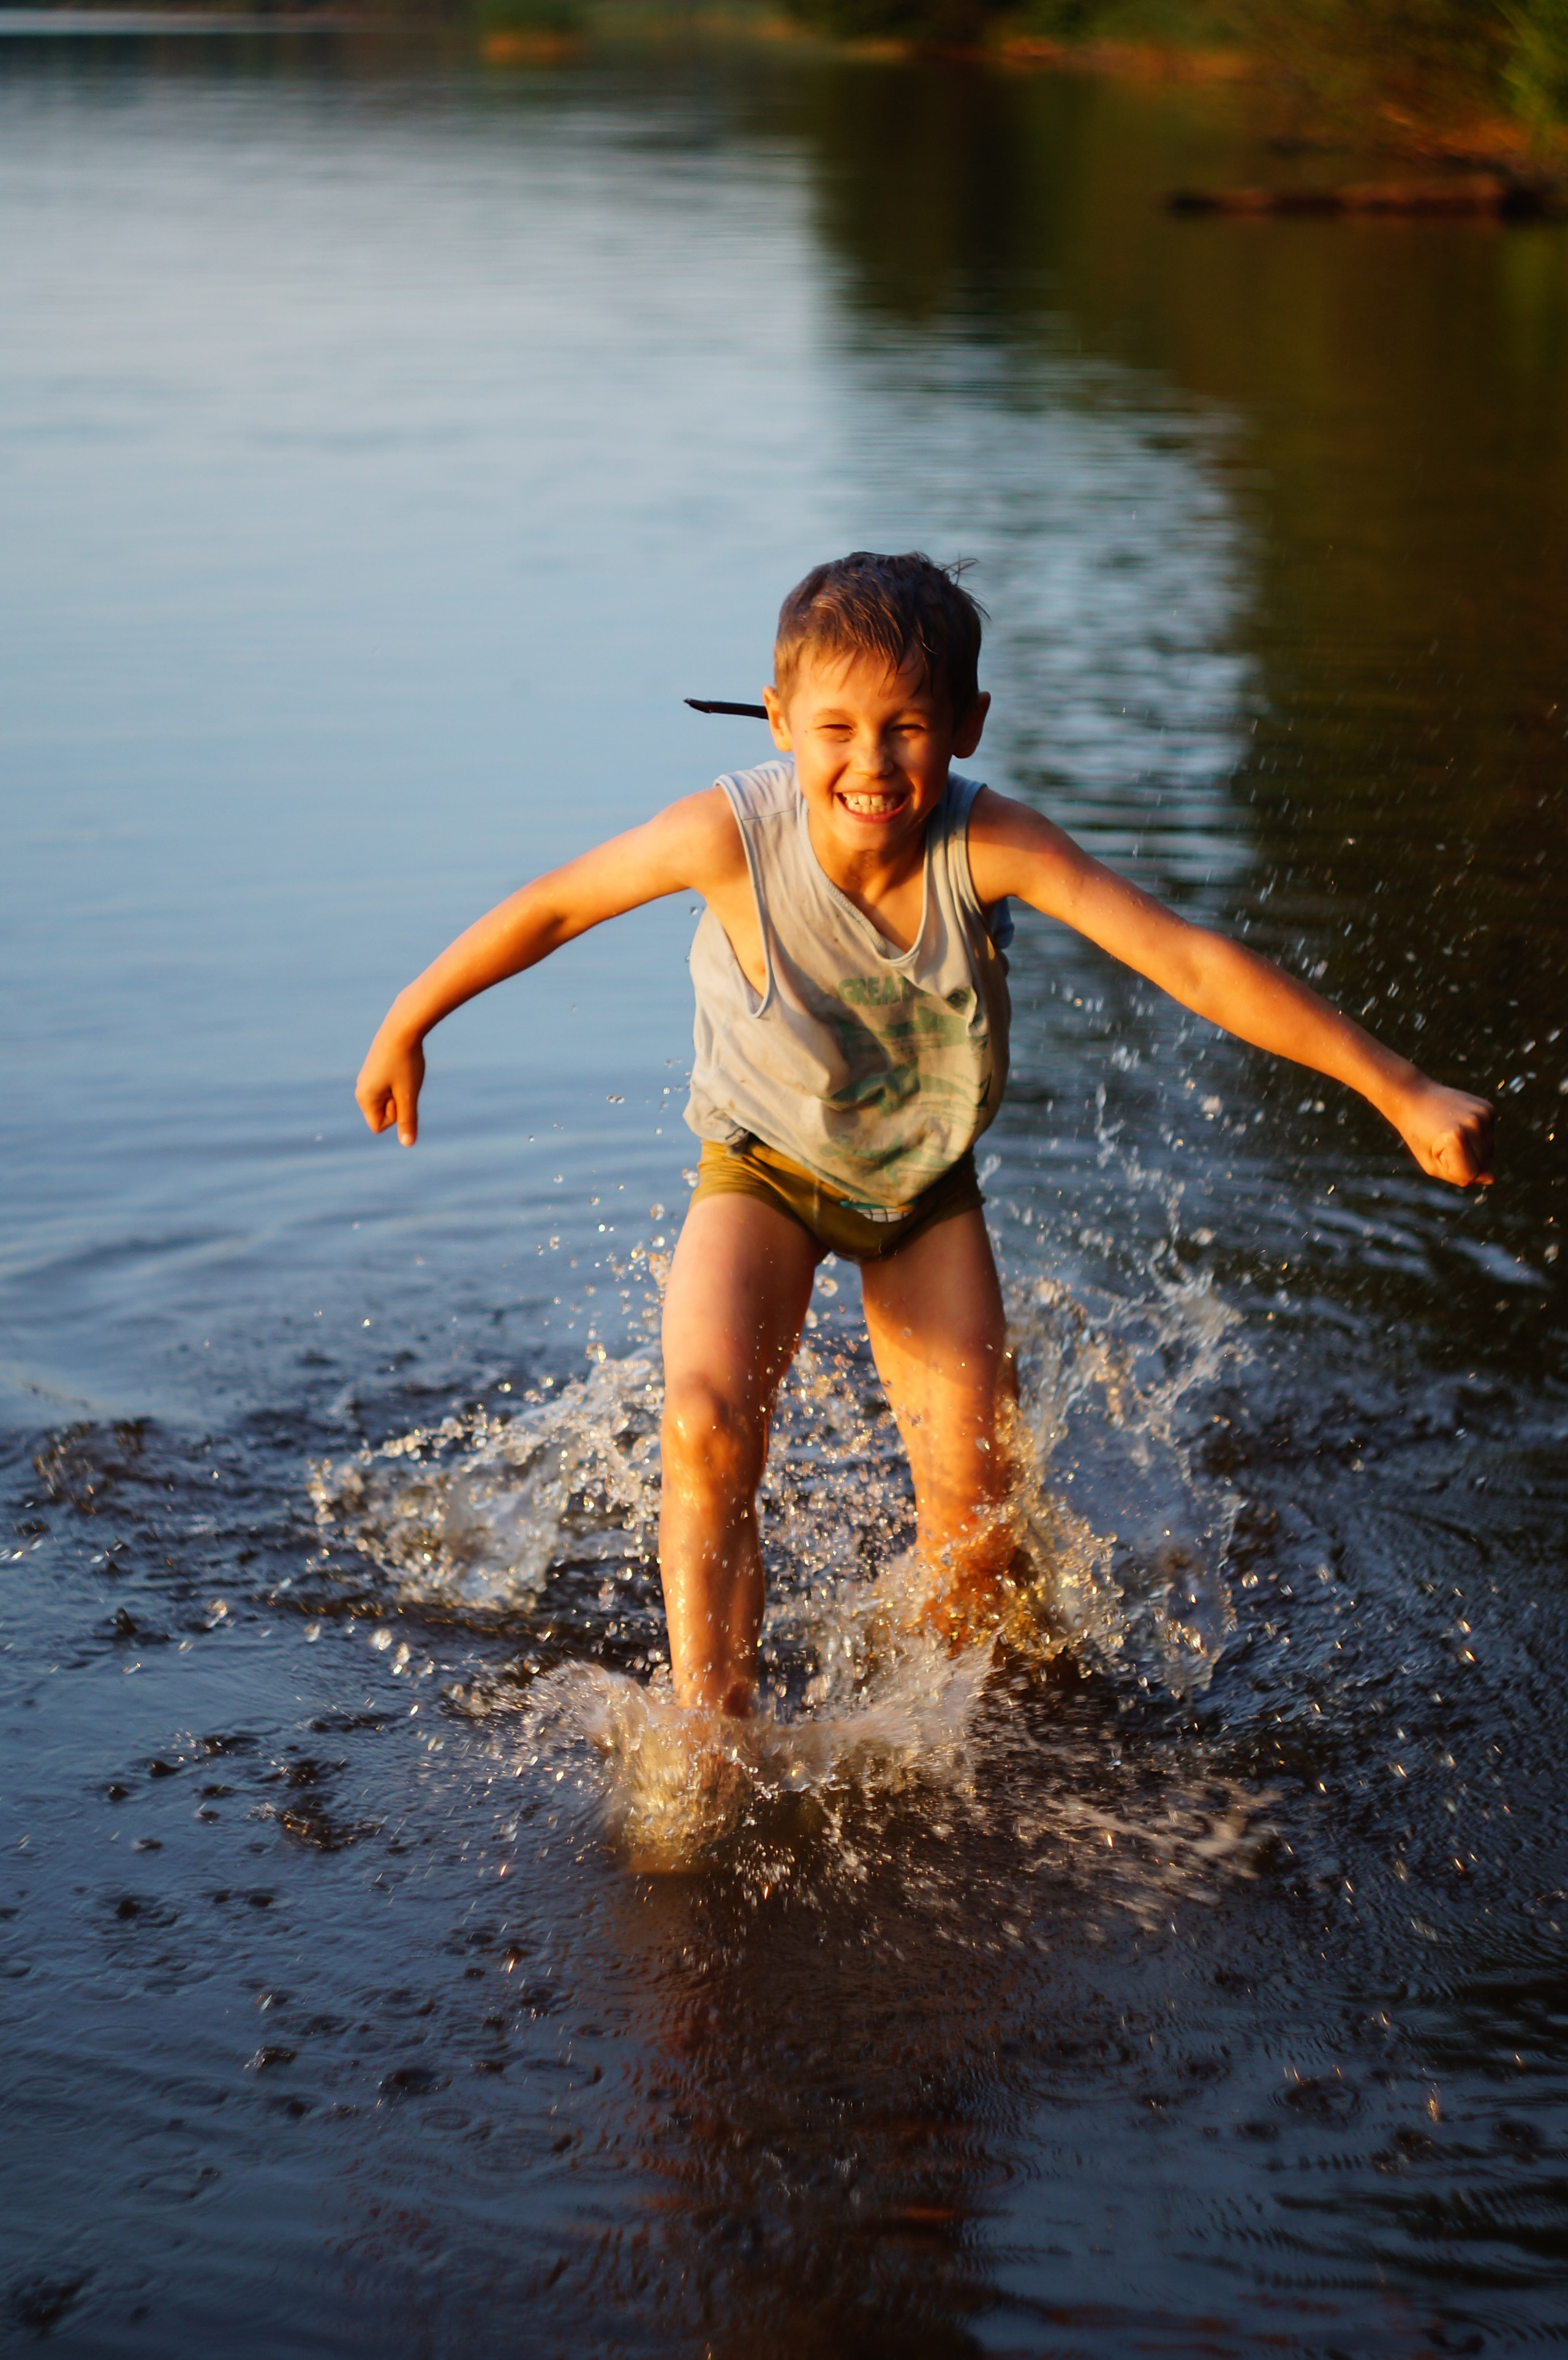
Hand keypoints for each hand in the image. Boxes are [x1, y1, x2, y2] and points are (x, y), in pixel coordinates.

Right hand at [355, 1027, 424, 1145]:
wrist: (402, 1027)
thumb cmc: (406, 1062)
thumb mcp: (409, 1094)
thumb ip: (407, 1120)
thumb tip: (408, 1144)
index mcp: (364, 1098)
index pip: (379, 1127)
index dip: (395, 1115)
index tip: (400, 1094)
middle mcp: (361, 1089)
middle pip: (384, 1113)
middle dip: (398, 1102)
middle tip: (403, 1080)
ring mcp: (367, 1077)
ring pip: (388, 1098)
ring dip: (400, 1090)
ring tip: (403, 1070)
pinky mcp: (375, 1068)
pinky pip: (389, 1086)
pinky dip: (399, 1079)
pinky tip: (402, 1063)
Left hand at [1390, 1077, 1493, 1186]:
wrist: (1415, 1098)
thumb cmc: (1419, 1136)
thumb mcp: (1431, 1164)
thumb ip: (1460, 1176)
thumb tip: (1491, 1179)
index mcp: (1456, 1139)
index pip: (1471, 1174)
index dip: (1453, 1170)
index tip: (1437, 1152)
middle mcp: (1474, 1124)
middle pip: (1483, 1164)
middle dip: (1465, 1162)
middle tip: (1443, 1142)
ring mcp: (1483, 1114)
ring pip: (1489, 1152)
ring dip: (1473, 1151)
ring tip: (1452, 1134)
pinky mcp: (1488, 1108)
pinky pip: (1490, 1137)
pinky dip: (1477, 1138)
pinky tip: (1460, 1125)